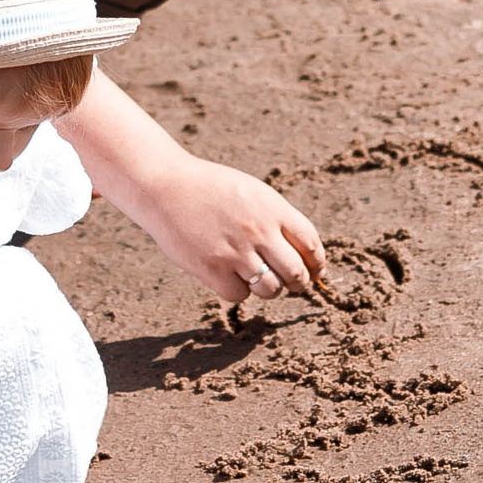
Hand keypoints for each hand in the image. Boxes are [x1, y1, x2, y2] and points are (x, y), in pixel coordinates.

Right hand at [141, 156, 323, 302]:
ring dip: (269, 289)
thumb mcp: (252, 193)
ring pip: (271, 289)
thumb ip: (277, 220)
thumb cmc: (211, 190)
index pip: (310, 244)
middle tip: (292, 284)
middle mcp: (258, 230)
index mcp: (272, 208)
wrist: (165, 187)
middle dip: (298, 283)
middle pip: (296, 273)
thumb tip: (306, 258)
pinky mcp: (211, 269)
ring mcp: (235, 251)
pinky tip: (227, 274)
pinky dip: (237, 290)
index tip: (315, 272)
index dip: (317, 263)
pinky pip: (239, 295)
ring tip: (257, 277)